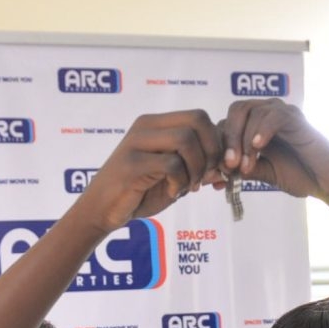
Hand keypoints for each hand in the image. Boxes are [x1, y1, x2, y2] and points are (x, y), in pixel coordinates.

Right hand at [74, 110, 222, 232]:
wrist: (102, 211)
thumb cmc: (138, 193)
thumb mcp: (173, 177)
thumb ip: (197, 167)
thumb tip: (227, 166)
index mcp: (156, 124)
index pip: (199, 116)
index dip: (215, 142)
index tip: (213, 169)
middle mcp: (146, 126)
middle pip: (198, 121)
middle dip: (211, 152)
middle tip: (203, 176)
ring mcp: (137, 142)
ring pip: (186, 140)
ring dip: (196, 168)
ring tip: (187, 187)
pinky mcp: (132, 163)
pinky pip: (172, 164)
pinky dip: (180, 182)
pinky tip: (171, 193)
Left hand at [217, 98, 328, 199]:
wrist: (327, 182)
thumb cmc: (299, 175)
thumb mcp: (263, 173)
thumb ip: (242, 169)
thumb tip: (218, 171)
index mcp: (257, 123)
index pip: (228, 122)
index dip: (220, 144)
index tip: (220, 172)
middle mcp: (268, 112)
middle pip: (237, 110)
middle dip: (228, 137)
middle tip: (229, 164)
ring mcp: (282, 112)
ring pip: (252, 112)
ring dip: (244, 140)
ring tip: (246, 166)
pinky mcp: (296, 118)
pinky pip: (273, 116)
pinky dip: (262, 131)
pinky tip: (258, 148)